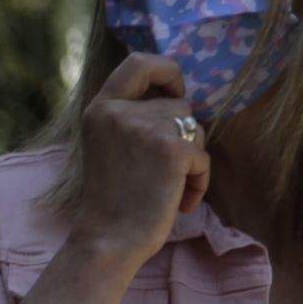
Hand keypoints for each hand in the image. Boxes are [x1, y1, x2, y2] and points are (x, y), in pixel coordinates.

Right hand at [69, 54, 212, 271]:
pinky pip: (202, 156)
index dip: (167, 71)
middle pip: (179, 104)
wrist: (107, 241)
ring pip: (194, 129)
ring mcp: (144, 128)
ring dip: (192, 161)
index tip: (175, 93)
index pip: (139, 62)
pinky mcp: (171, 150)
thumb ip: (132, 117)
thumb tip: (180, 97)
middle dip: (183, 136)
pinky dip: (198, 181)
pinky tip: (179, 202)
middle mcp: (119, 112)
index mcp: (101, 107)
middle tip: (166, 171)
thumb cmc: (113, 202)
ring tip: (168, 188)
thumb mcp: (109, 145)